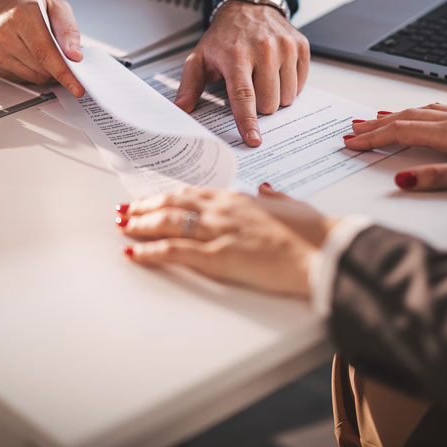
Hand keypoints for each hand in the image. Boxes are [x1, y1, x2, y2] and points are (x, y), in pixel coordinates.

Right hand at [0, 0, 84, 96]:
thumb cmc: (27, 5)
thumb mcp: (56, 5)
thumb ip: (68, 30)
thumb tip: (75, 55)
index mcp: (21, 16)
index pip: (45, 52)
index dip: (63, 72)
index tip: (77, 86)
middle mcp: (5, 34)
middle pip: (42, 67)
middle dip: (61, 69)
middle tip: (70, 61)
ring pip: (36, 77)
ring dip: (50, 73)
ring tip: (50, 54)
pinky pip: (27, 80)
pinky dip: (38, 73)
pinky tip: (36, 58)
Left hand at [117, 184, 336, 297]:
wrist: (324, 251)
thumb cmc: (314, 233)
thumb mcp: (293, 206)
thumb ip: (275, 198)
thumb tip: (267, 190)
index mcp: (239, 199)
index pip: (192, 194)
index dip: (168, 196)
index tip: (152, 199)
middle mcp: (223, 210)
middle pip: (173, 205)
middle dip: (145, 208)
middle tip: (124, 211)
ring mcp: (219, 232)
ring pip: (168, 223)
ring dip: (140, 225)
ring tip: (122, 226)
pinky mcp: (219, 256)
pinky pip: (175, 252)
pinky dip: (150, 251)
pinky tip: (134, 252)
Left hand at [174, 0, 309, 147]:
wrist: (249, 6)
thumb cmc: (224, 36)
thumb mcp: (200, 57)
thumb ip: (189, 85)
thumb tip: (181, 109)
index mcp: (236, 55)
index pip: (243, 95)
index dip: (248, 121)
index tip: (253, 140)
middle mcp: (264, 50)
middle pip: (269, 102)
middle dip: (260, 106)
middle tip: (250, 88)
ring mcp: (285, 47)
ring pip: (287, 97)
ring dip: (276, 96)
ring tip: (263, 78)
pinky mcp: (300, 46)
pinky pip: (301, 83)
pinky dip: (289, 84)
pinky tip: (277, 71)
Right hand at [345, 104, 446, 190]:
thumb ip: (438, 178)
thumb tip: (402, 180)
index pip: (402, 132)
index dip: (374, 137)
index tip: (352, 142)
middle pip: (407, 117)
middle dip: (376, 124)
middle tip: (352, 129)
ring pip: (422, 110)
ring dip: (395, 115)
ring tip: (375, 119)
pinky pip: (440, 109)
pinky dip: (420, 111)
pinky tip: (421, 113)